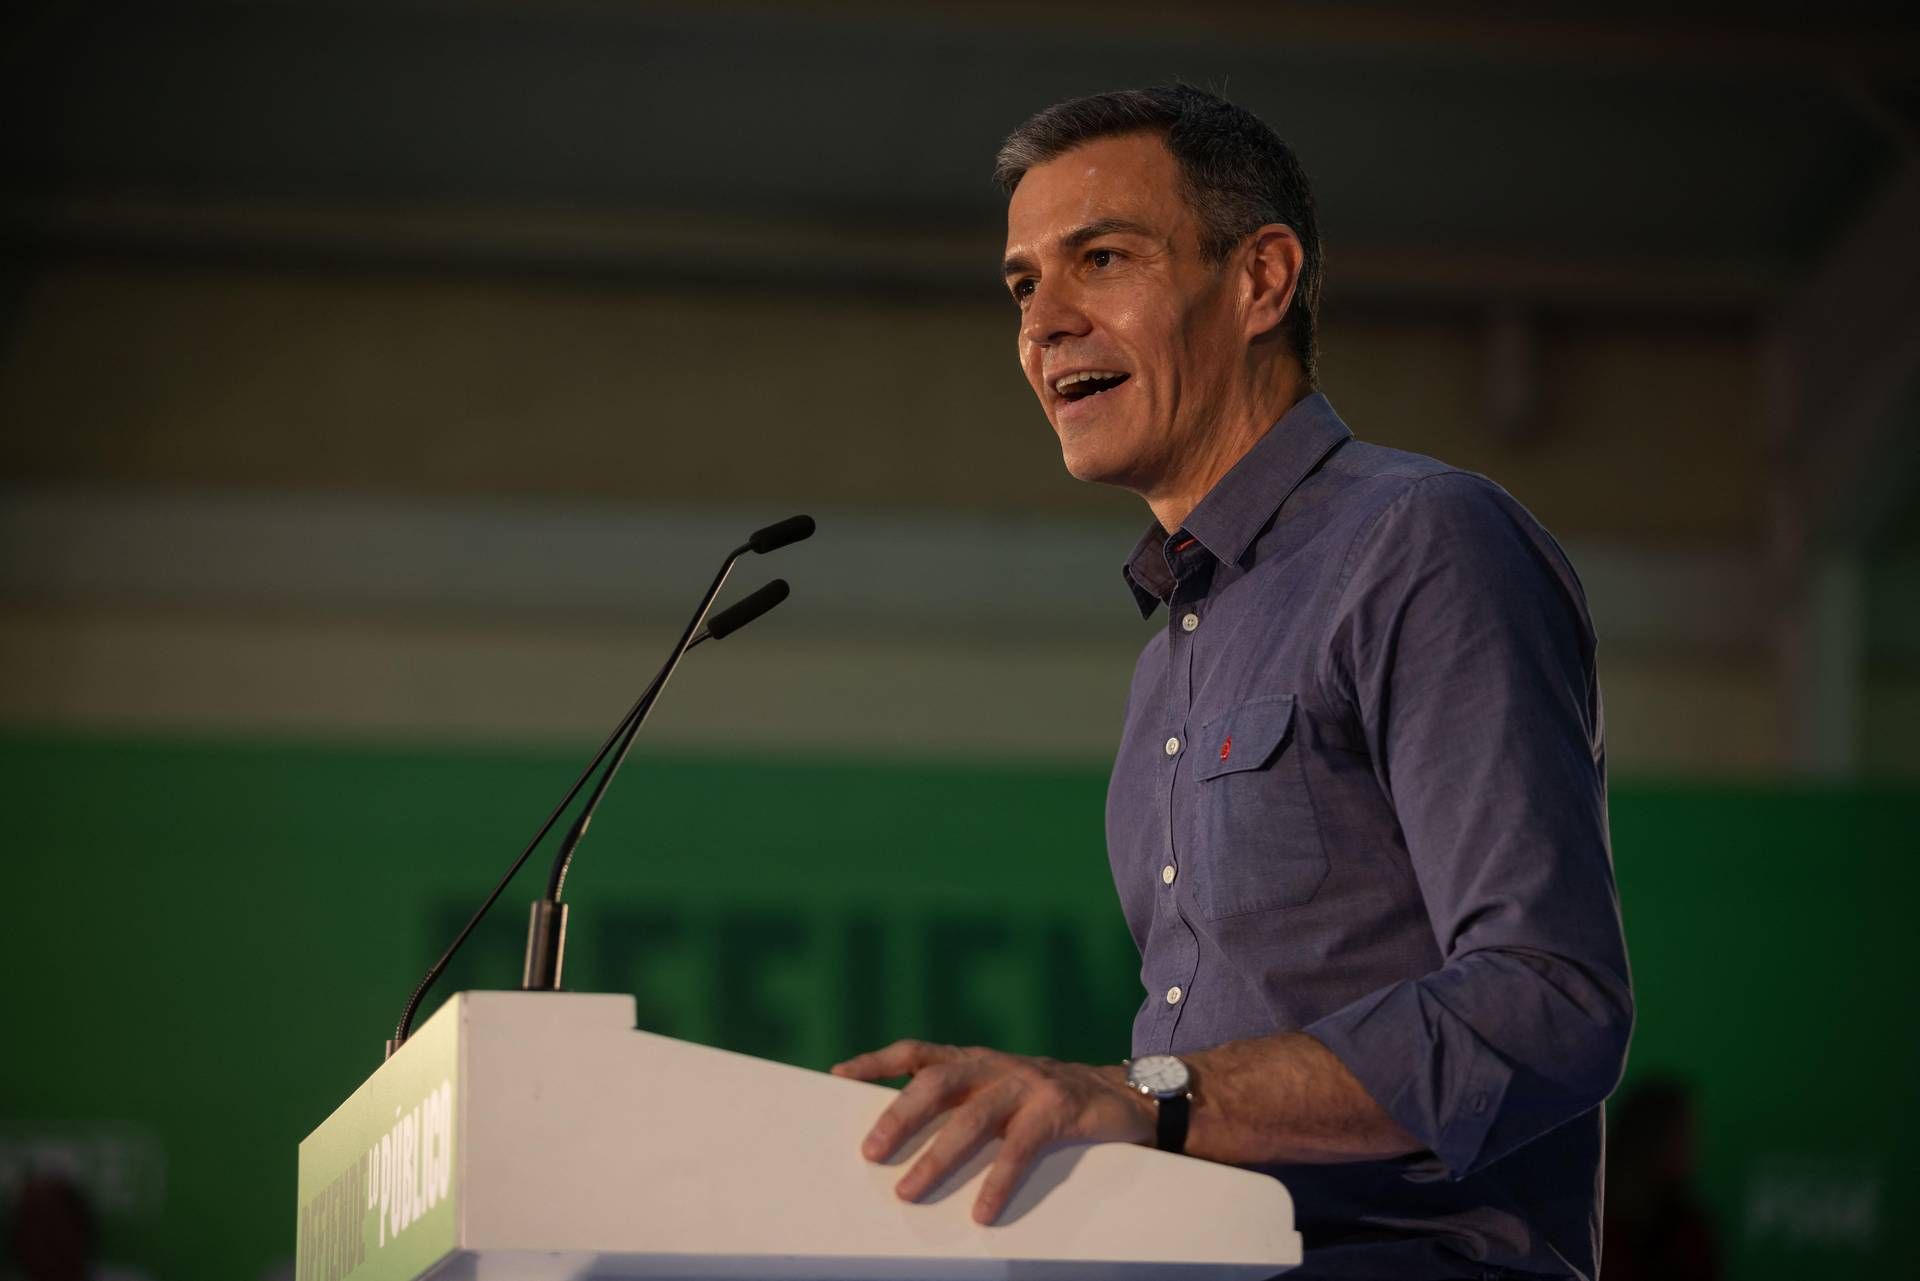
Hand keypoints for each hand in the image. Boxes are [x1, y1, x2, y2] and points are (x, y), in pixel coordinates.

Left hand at [829, 1039, 1154, 1223]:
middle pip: (937, 1082)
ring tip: (909, 1191)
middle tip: (871, 1152)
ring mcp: (1027, 1083)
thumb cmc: (1047, 1102)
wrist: (1124, 1096)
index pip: (917, 1053)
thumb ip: (961, 1103)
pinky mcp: (1057, 1108)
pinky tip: (983, 1212)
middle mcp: (995, 1065)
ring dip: (938, 1156)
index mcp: (975, 1060)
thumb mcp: (1000, 1092)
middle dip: (899, 1115)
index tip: (838, 1076)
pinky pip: (1020, 1148)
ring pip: (973, 1117)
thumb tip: (900, 1138)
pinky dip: (998, 1181)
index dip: (877, 1062)